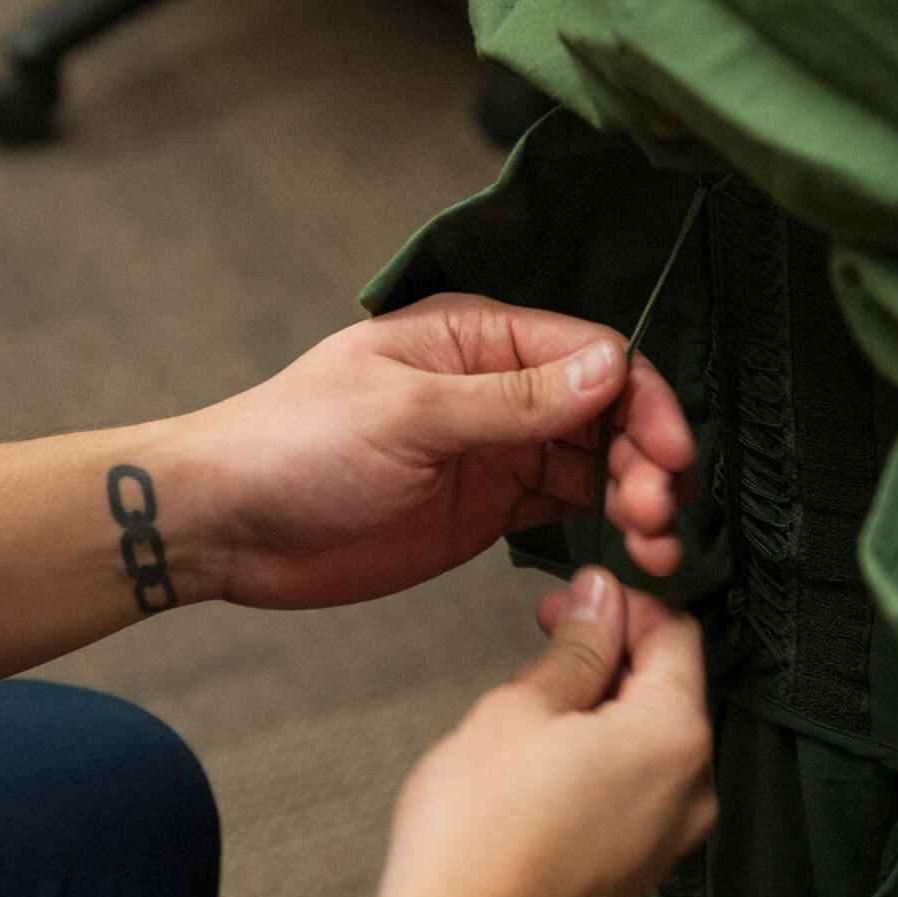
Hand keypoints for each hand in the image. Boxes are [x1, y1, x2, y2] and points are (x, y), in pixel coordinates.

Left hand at [183, 294, 696, 608]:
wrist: (226, 526)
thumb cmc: (291, 446)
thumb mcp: (405, 417)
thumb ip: (511, 401)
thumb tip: (609, 368)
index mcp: (476, 338)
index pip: (591, 353)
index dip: (641, 400)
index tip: (671, 454)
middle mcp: (498, 388)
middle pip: (608, 410)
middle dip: (647, 457)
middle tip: (656, 513)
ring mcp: (497, 450)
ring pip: (598, 463)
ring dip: (638, 499)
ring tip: (659, 549)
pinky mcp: (490, 508)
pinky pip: (569, 509)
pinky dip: (608, 531)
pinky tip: (635, 559)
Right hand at [369, 567, 716, 896]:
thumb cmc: (478, 834)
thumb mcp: (521, 708)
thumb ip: (577, 646)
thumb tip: (602, 597)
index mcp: (675, 738)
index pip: (677, 634)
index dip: (621, 605)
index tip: (566, 604)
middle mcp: (693, 791)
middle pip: (668, 689)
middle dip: (607, 658)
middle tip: (537, 649)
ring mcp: (670, 841)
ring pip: (647, 743)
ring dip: (597, 711)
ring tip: (525, 718)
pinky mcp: (639, 874)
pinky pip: (633, 794)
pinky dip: (597, 765)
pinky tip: (535, 773)